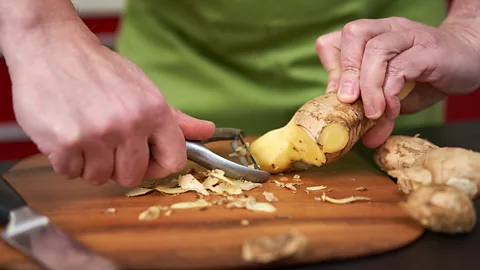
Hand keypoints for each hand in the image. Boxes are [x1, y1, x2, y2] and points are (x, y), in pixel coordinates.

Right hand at [7, 24, 214, 186]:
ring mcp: (97, 135)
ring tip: (85, 134)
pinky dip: (66, 161)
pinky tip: (67, 135)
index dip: (158, 166)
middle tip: (107, 143)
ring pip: (100, 178)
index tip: (145, 160)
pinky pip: (71, 173)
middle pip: (133, 176)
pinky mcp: (66, 144)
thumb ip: (175, 118)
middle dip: (119, 166)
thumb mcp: (143, 89)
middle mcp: (129, 124)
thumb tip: (207, 131)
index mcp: (154, 111)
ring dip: (90, 163)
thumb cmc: (99, 70)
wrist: (52, 49)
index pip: (174, 161)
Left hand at [315, 17, 479, 147]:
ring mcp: (408, 36)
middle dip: (345, 71)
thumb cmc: (429, 75)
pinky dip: (390, 91)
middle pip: (353, 35)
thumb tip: (366, 138)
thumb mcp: (395, 94)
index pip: (335, 40)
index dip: (331, 67)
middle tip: (347, 102)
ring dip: (367, 84)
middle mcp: (387, 31)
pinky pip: (401, 66)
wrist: (471, 59)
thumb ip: (378, 109)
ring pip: (375, 49)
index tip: (336, 96)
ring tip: (371, 113)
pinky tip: (391, 109)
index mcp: (372, 38)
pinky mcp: (428, 50)